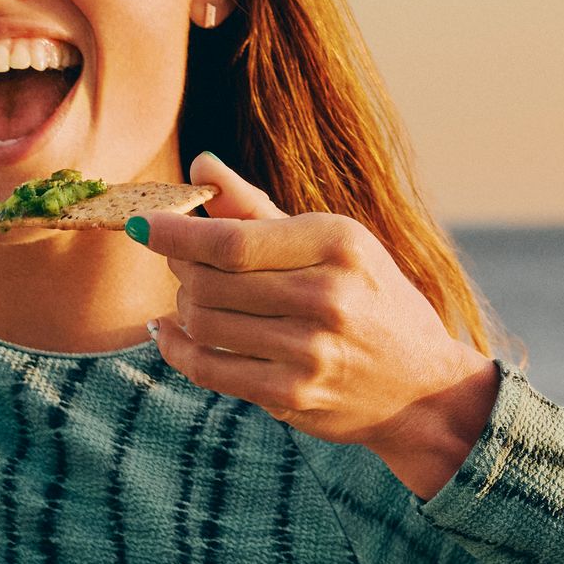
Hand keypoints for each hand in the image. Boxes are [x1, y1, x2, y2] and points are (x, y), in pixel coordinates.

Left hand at [142, 153, 501, 496]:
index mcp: (337, 244)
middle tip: (180, 261)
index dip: (175, 231)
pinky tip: (172, 333)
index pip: (232, 239)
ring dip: (182, 307)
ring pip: (204, 324)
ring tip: (191, 296)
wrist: (423, 386)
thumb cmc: (373, 300)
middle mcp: (326, 297)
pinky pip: (209, 370)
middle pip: (210, 281)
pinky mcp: (293, 396)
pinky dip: (178, 349)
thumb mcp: (334, 243)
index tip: (141, 223)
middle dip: (180, 268)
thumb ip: (259, 208)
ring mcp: (309, 352)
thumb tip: (201, 166)